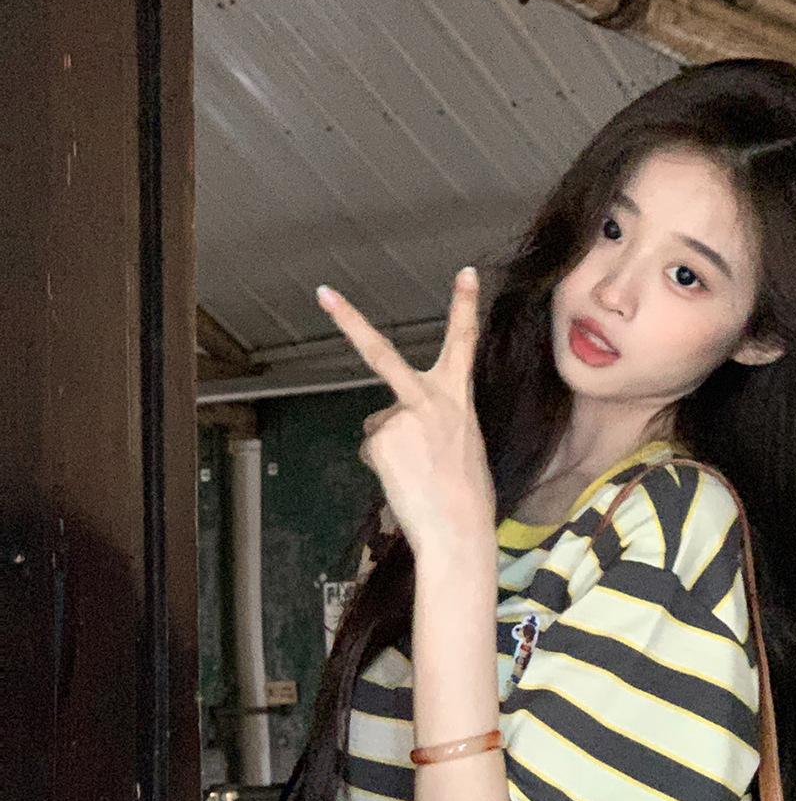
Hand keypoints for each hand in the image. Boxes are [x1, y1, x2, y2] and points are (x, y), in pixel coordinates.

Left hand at [318, 267, 495, 558]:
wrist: (457, 528)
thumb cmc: (467, 495)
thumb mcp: (463, 445)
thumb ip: (434, 422)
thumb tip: (395, 426)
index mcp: (459, 399)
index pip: (464, 343)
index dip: (464, 305)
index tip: (465, 273)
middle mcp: (429, 399)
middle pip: (381, 354)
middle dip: (349, 321)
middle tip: (323, 292)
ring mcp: (400, 417)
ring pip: (380, 426)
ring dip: (391, 448)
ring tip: (418, 474)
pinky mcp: (380, 440)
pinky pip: (373, 448)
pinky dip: (384, 466)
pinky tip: (404, 480)